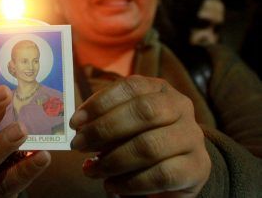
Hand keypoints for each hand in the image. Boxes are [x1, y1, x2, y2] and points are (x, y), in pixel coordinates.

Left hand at [69, 75, 210, 196]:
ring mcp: (192, 137)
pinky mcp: (197, 167)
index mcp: (159, 89)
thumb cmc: (140, 138)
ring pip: (149, 146)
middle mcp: (180, 107)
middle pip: (143, 112)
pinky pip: (160, 175)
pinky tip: (111, 185)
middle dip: (104, 130)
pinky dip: (130, 183)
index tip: (75, 122)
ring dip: (113, 161)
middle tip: (79, 146)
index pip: (129, 87)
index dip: (100, 103)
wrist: (178, 168)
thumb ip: (104, 118)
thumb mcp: (123, 122)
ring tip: (92, 170)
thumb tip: (79, 126)